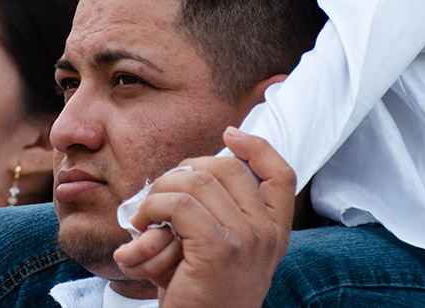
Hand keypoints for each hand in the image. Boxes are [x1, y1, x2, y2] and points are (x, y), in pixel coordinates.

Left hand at [112, 128, 295, 307]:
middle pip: (226, 167)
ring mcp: (248, 239)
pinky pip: (178, 204)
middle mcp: (267, 233)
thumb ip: (218, 210)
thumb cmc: (200, 291)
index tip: (229, 134)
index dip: (257, 146)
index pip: (281, 174)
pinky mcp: (220, 248)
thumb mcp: (219, 246)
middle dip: (183, 171)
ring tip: (147, 214)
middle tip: (160, 195)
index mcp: (275, 231)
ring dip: (160, 191)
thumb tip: (190, 168)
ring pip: (196, 181)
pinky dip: (152, 208)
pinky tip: (143, 225)